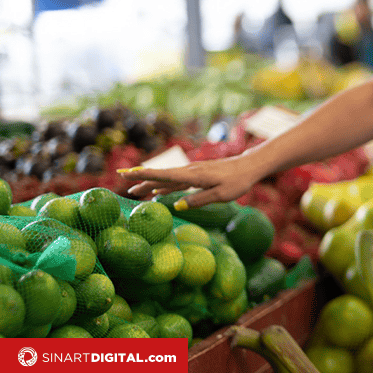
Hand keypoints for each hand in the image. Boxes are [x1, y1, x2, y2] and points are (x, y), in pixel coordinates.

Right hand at [120, 154, 262, 207]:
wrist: (249, 167)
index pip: (163, 175)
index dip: (143, 175)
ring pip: (168, 179)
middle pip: (161, 177)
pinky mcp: (199, 175)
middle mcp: (190, 172)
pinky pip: (177, 181)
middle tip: (123, 185)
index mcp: (193, 176)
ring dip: (151, 184)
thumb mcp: (220, 195)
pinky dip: (166, 186)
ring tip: (135, 191)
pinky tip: (158, 192)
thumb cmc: (237, 181)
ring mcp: (194, 172)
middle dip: (141, 180)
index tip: (125, 174)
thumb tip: (177, 206)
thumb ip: (199, 200)